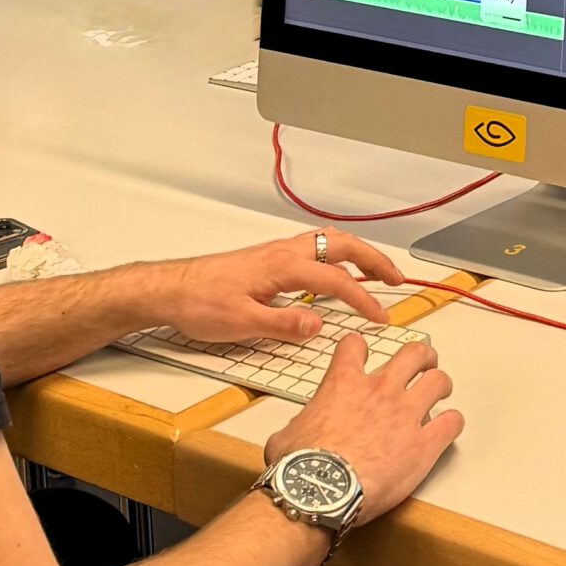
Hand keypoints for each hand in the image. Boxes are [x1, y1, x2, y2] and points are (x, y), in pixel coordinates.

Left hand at [150, 229, 405, 344]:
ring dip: (357, 254)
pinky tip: (337, 270)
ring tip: (376, 271)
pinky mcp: (268, 259)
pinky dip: (336, 255)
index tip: (381, 316)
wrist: (168, 289)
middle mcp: (283, 252)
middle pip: (341, 246)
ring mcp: (276, 252)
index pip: (336, 279)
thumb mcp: (241, 322)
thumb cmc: (199, 302)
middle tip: (396, 278)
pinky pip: (313, 248)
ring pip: (328, 242)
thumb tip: (319, 323)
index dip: (363, 298)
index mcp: (283, 266)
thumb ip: (284, 322)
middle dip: (373, 260)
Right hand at [264, 336, 461, 524]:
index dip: (359, 348)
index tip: (362, 354)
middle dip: (421, 356)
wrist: (321, 493)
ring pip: (438, 381)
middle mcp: (380, 391)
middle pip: (413, 353)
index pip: (354, 346)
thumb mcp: (286, 435)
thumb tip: (296, 433)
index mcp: (343, 384)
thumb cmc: (299, 467)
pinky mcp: (424, 444)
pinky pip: (452, 423)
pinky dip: (452, 423)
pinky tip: (446, 429)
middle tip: (423, 364)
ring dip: (440, 384)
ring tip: (440, 392)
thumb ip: (301, 423)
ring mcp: (406, 415)